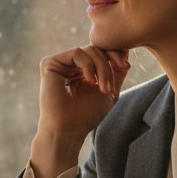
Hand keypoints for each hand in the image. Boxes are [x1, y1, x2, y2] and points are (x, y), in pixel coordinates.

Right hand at [29, 46, 128, 177]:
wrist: (69, 129)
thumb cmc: (87, 114)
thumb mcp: (109, 90)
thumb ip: (117, 70)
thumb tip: (126, 50)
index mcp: (82, 68)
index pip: (101, 50)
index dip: (115, 53)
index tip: (125, 65)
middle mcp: (71, 64)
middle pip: (97, 49)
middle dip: (109, 65)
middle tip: (110, 86)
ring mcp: (60, 62)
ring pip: (89, 50)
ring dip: (102, 68)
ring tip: (103, 88)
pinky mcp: (50, 63)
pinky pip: (77, 52)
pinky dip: (88, 65)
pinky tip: (89, 80)